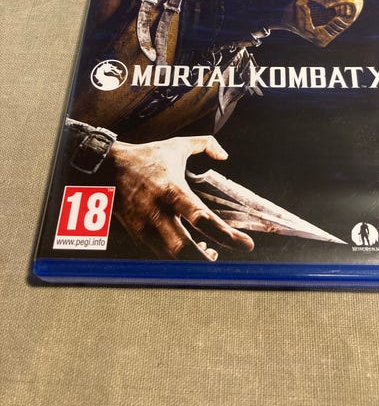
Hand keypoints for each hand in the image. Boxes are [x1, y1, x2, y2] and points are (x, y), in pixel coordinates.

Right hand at [106, 135, 254, 259]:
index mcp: (172, 190)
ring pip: (171, 257)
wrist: (105, 166)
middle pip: (184, 248)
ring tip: (209, 254)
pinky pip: (160, 253)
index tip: (245, 244)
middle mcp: (158, 212)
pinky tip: (190, 250)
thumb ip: (205, 144)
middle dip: (205, 260)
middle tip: (222, 259)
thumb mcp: (177, 145)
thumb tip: (224, 155)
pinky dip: (178, 256)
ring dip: (193, 260)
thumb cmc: (145, 157)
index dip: (226, 235)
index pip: (202, 218)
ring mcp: (145, 226)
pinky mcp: (137, 234)